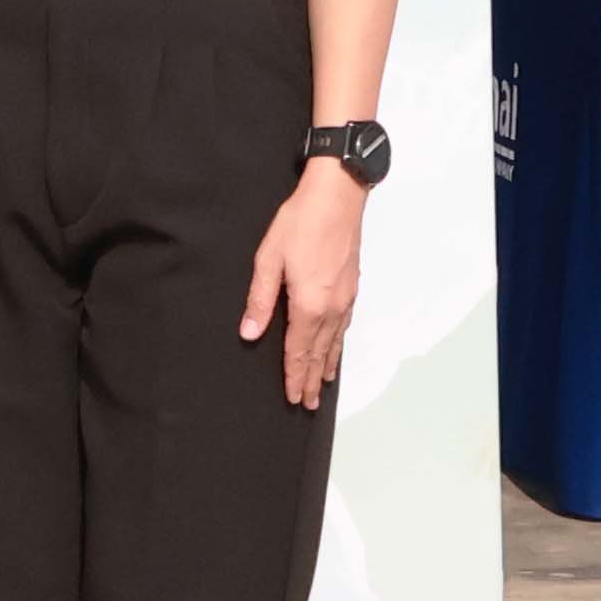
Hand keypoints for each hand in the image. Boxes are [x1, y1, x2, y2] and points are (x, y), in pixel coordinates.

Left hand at [238, 165, 369, 412]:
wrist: (338, 196)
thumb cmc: (301, 223)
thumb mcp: (269, 259)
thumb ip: (259, 299)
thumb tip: (249, 333)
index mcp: (309, 305)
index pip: (298, 350)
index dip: (294, 375)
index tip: (292, 397)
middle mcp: (332, 308)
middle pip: (319, 353)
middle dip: (312, 379)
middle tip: (307, 404)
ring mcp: (346, 298)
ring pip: (335, 342)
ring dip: (327, 365)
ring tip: (323, 385)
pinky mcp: (352, 286)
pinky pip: (344, 326)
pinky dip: (339, 344)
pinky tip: (336, 347)